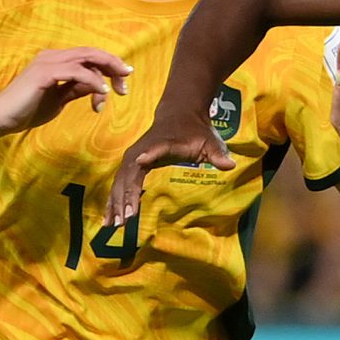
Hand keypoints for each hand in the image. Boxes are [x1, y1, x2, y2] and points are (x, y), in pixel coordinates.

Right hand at [0, 48, 129, 140]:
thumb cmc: (28, 110)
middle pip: (91, 52)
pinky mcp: (44, 73)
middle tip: (126, 82)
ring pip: (86, 58)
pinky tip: (102, 93)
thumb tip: (98, 86)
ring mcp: (47, 62)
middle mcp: (52, 56)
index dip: (109, 65)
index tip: (123, 82)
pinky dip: (92, 81)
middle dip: (113, 65)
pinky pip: (76, 72)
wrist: (2, 119)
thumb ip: (76, 89)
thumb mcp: (60, 99)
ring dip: (105, 74)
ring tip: (115, 91)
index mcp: (56, 61)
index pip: (88, 56)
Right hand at [108, 103, 229, 225]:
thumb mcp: (210, 141)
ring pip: (120, 181)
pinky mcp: (130, 164)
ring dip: (115, 203)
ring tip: (113, 225)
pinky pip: (119, 184)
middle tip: (125, 220)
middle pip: (130, 173)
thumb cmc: (196, 131)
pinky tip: (110, 219)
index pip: (155, 149)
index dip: (149, 154)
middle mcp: (142, 150)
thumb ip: (218, 154)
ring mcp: (133, 157)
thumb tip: (229, 164)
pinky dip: (114, 201)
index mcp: (163, 143)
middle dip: (125, 196)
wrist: (179, 114)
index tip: (141, 162)